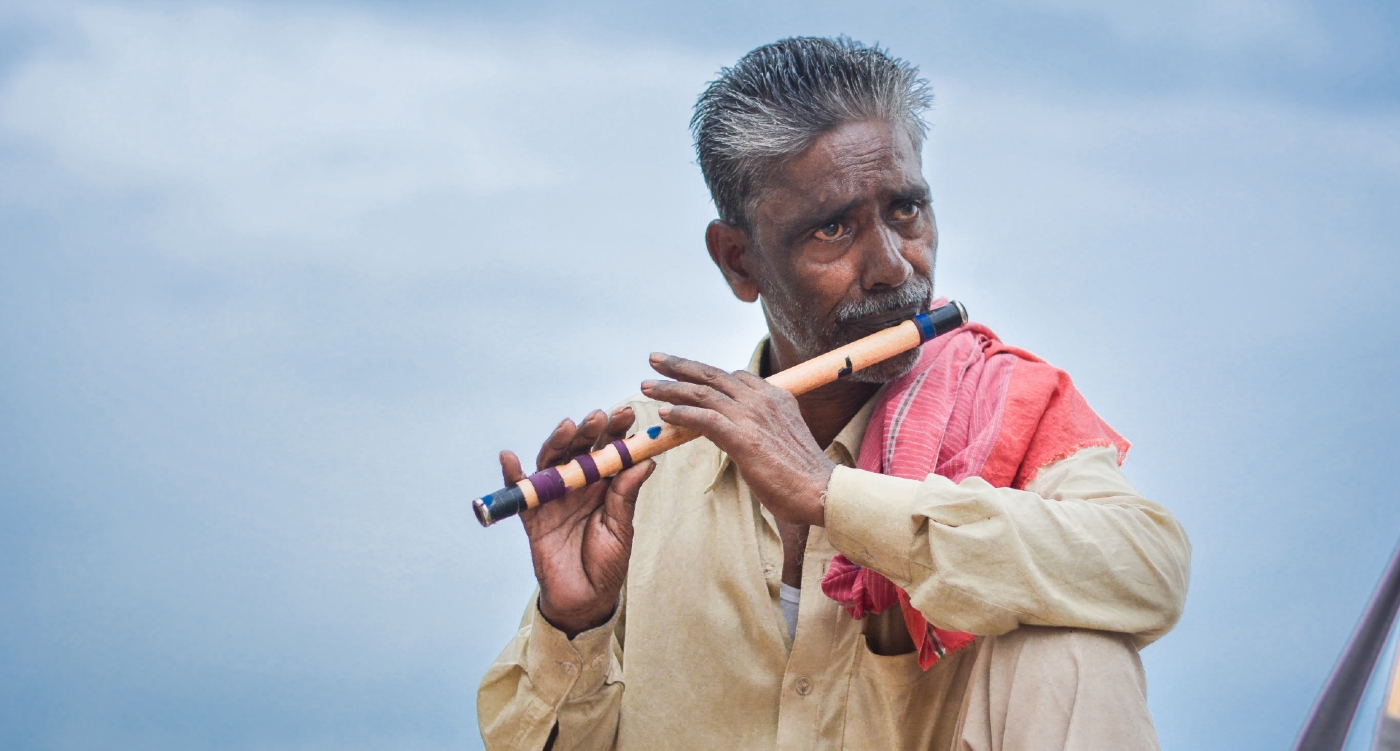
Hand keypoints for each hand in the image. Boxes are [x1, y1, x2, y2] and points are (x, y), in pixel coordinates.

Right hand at [501, 407, 654, 637]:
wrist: (584, 600)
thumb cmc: (607, 563)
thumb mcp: (621, 529)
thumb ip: (626, 495)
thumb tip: (645, 461)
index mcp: (604, 485)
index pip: (610, 450)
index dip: (617, 431)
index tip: (627, 414)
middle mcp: (578, 485)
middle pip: (580, 449)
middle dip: (589, 430)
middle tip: (599, 416)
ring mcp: (554, 498)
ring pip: (552, 462)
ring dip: (557, 442)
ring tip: (567, 426)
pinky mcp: (532, 516)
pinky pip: (519, 493)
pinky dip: (511, 475)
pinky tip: (509, 458)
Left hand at [641, 354, 833, 526]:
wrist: (823, 492)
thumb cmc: (803, 474)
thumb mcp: (781, 439)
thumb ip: (759, 428)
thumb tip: (737, 432)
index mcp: (775, 396)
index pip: (733, 376)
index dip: (704, 373)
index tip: (683, 371)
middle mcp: (763, 399)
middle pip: (713, 376)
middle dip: (680, 366)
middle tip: (655, 360)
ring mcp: (753, 416)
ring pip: (703, 394)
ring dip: (671, 388)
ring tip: (647, 386)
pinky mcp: (744, 438)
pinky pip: (704, 419)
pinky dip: (681, 414)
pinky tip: (664, 414)